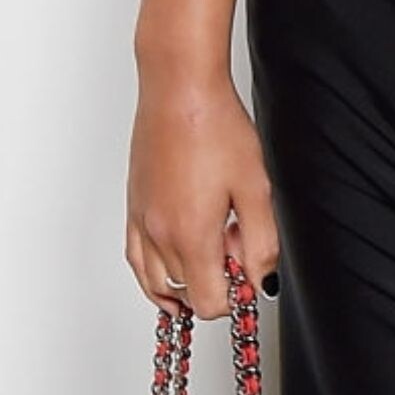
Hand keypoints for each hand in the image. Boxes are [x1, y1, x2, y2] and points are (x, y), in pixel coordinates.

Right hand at [127, 71, 275, 312]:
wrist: (180, 91)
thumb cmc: (216, 129)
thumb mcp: (256, 190)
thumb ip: (261, 244)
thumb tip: (262, 282)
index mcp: (191, 235)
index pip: (210, 303)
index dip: (236, 297)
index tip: (249, 271)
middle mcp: (159, 235)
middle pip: (187, 292)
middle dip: (217, 279)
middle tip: (236, 242)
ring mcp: (141, 222)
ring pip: (157, 283)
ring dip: (187, 281)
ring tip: (211, 253)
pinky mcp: (133, 207)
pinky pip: (137, 260)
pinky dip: (155, 275)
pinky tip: (174, 267)